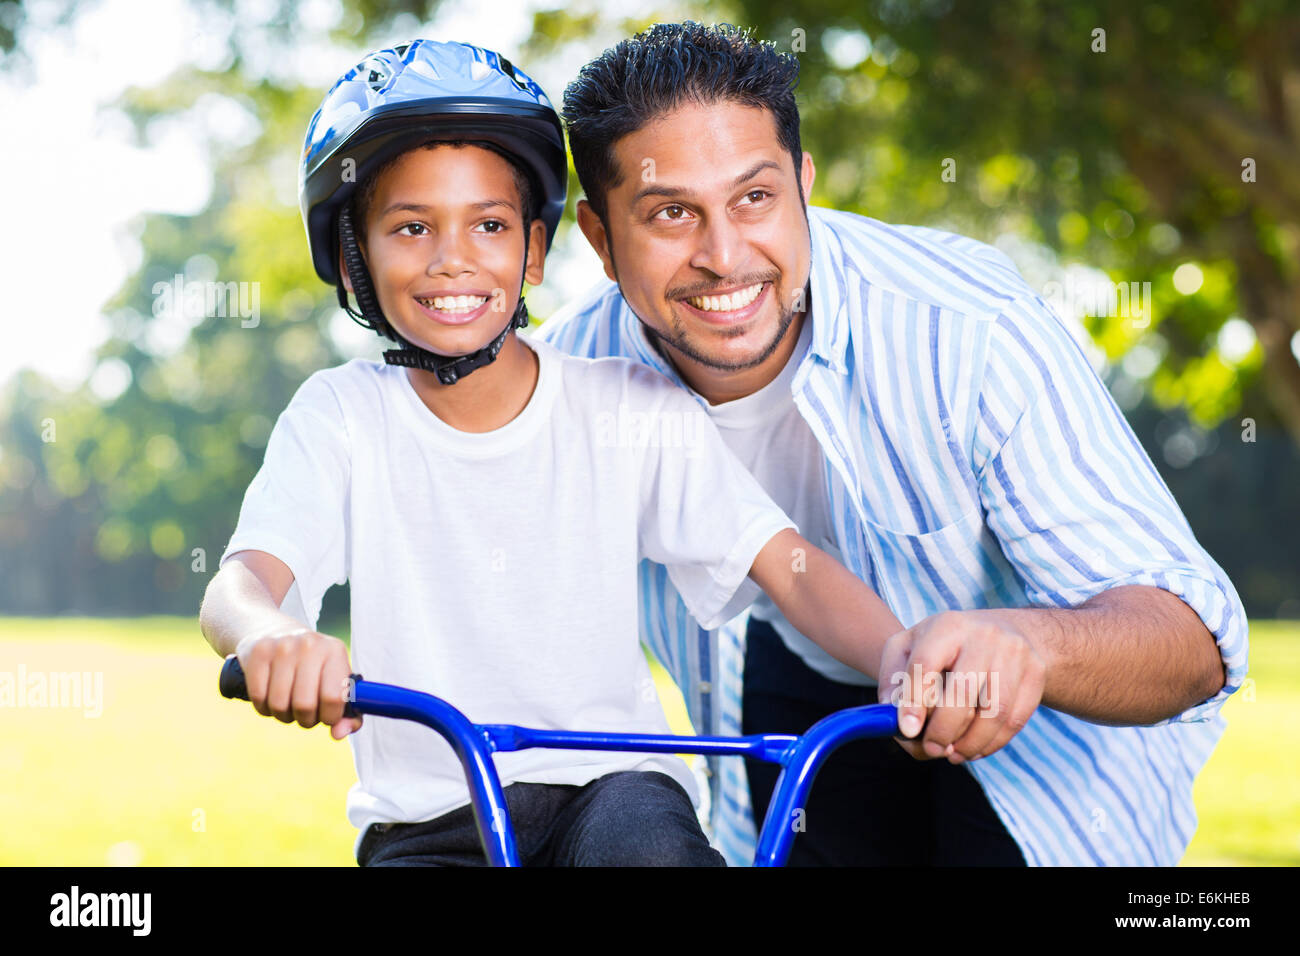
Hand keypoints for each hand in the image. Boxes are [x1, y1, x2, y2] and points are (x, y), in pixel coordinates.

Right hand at [235, 628, 362, 739]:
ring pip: (280, 705)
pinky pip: (259, 698)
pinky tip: (270, 698)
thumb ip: (348, 712)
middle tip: (305, 714)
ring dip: (284, 715)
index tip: (326, 716)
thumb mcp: (335, 680)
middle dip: (305, 720)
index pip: (334, 697)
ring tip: (288, 705)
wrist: (273, 632)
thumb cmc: (312, 665)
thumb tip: (338, 734)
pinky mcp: (258, 652)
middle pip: (305, 705)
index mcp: (335, 651)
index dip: (330, 717)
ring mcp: (282, 647)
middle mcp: (310, 645)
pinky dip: (264, 708)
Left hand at [876, 611, 1045, 763]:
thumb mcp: (910, 645)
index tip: (907, 730)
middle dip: (943, 729)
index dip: (914, 701)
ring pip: (994, 711)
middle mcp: (984, 636)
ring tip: (952, 754)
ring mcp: (1015, 654)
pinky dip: (993, 743)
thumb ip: (893, 677)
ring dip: (970, 742)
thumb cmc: (947, 644)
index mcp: (947, 626)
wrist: (1005, 630)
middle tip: (932, 749)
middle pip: (962, 691)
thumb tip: (892, 714)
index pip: (925, 664)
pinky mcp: (1036, 674)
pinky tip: (974, 749)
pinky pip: (1015, 720)